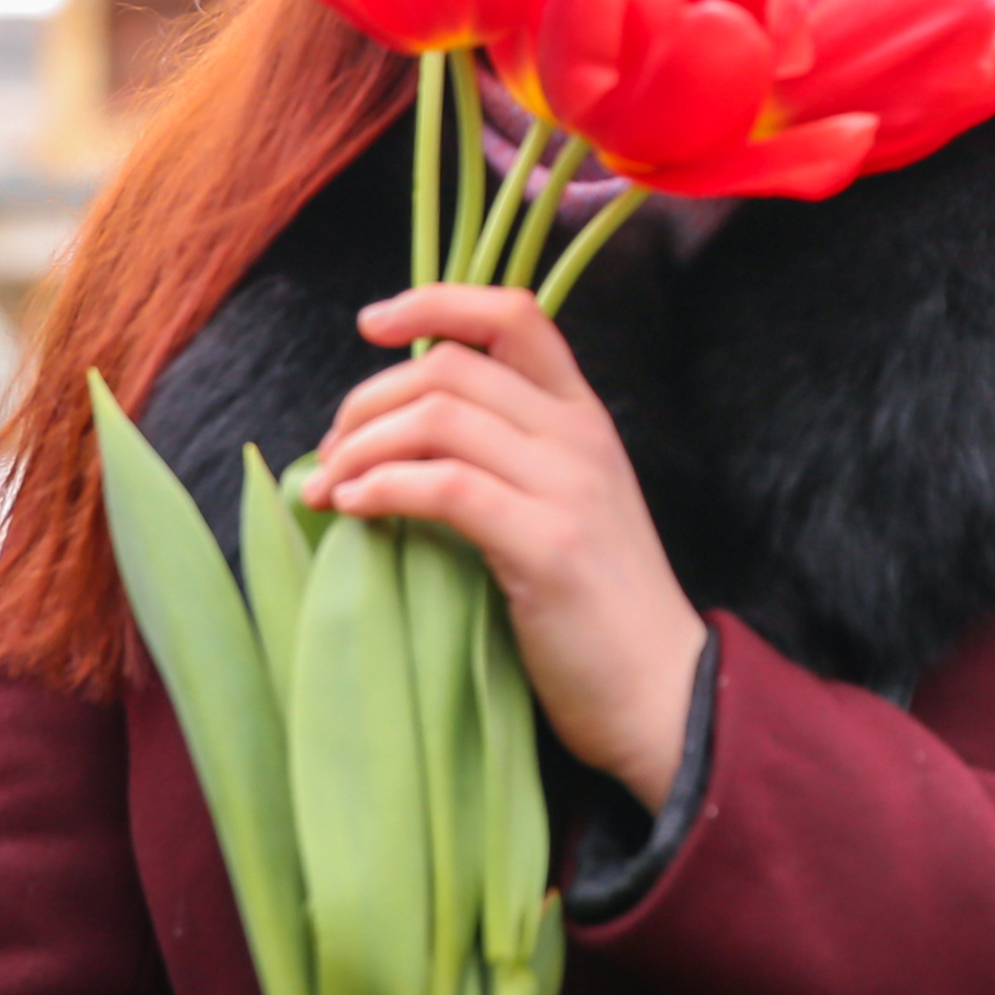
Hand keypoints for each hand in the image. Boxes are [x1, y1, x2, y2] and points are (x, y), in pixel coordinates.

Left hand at [301, 283, 707, 810]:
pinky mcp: (548, 544)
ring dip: (362, 447)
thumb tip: (404, 429)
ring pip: (439, 417)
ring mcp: (568, 486)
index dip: (434, 301)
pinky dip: (381, 488)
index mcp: (584, 416)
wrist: (664, 693)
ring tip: (330, 489)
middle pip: (452, 365)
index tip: (372, 322)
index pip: (513, 313)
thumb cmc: (599, 609)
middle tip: (332, 449)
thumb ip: (511, 455)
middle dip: (369, 398)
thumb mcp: (569, 504)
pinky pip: (444, 486)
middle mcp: (579, 435)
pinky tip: (355, 511)